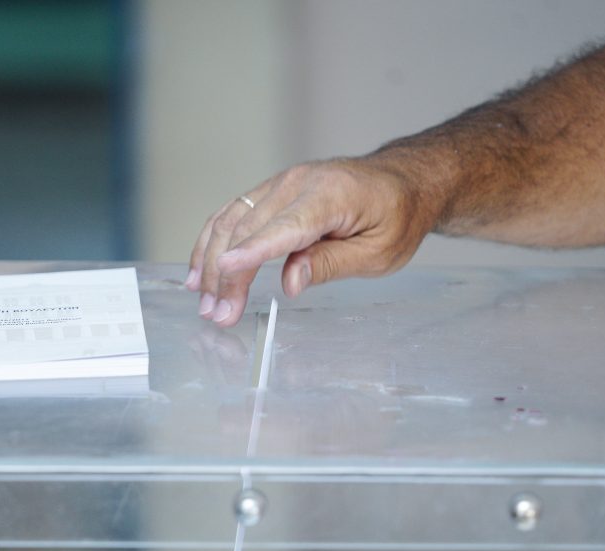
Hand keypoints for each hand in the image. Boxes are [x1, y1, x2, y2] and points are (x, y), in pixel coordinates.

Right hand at [186, 153, 440, 325]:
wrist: (402, 181)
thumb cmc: (395, 217)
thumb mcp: (378, 253)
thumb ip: (330, 264)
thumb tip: (290, 282)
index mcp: (331, 196)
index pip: (284, 227)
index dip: (252, 251)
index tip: (225, 272)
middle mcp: (298, 183)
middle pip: (249, 229)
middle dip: (226, 274)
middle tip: (217, 315)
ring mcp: (281, 182)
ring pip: (232, 220)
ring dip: (211, 262)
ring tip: (203, 301)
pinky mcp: (271, 190)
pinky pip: (234, 213)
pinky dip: (213, 242)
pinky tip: (201, 270)